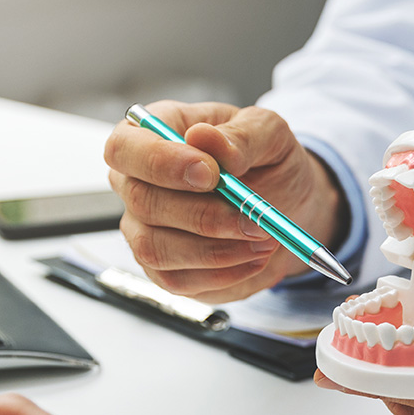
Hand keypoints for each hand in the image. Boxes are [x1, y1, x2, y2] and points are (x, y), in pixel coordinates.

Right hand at [104, 100, 347, 301]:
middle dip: (204, 216)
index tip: (211, 174)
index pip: (125, 147)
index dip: (161, 162)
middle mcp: (137, 183)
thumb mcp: (269, 133)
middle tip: (254, 219)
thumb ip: (241, 135)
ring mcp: (143, 229)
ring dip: (216, 251)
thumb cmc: (268, 161)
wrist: (288, 204)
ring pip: (156, 249)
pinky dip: (223, 274)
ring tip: (263, 239)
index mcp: (152, 136)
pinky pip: (177, 281)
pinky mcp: (162, 268)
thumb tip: (204, 138)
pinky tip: (254, 257)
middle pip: (142, 203)